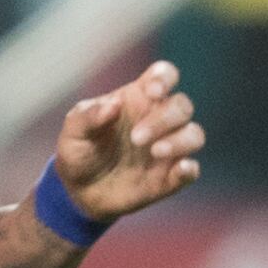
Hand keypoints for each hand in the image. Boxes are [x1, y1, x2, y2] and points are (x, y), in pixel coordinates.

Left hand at [55, 61, 204, 223]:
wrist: (78, 192)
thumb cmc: (78, 151)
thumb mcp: (73, 132)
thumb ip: (88, 116)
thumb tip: (113, 105)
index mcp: (138, 99)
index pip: (164, 75)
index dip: (165, 78)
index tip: (153, 92)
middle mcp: (159, 120)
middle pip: (182, 106)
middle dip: (164, 118)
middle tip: (136, 138)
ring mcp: (168, 149)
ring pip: (194, 134)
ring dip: (180, 141)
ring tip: (155, 152)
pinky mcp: (170, 178)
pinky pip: (192, 170)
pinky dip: (189, 169)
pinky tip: (179, 170)